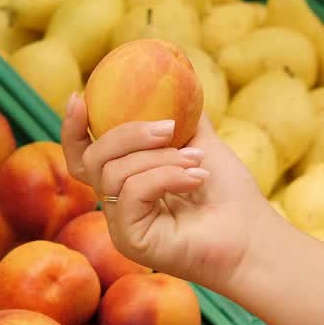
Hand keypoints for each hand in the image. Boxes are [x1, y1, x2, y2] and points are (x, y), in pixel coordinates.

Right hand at [61, 94, 275, 291]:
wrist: (251, 237)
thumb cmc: (230, 197)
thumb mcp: (203, 144)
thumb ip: (183, 119)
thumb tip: (176, 84)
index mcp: (127, 183)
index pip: (83, 156)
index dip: (73, 128)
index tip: (80, 97)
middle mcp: (118, 206)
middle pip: (91, 158)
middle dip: (127, 134)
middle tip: (168, 128)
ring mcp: (121, 225)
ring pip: (114, 173)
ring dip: (160, 158)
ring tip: (196, 160)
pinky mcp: (130, 241)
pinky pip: (131, 192)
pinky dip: (165, 176)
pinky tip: (196, 178)